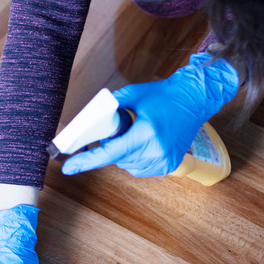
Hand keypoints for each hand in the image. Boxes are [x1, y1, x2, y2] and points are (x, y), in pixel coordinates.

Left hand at [62, 53, 238, 176]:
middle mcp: (156, 151)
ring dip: (123, 154)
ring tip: (136, 133)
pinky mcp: (169, 166)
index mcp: (146, 134)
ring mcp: (164, 161)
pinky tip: (143, 144)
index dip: (86, 161)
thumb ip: (110, 107)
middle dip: (111, 147)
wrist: (195, 99)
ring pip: (127, 166)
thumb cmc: (165, 95)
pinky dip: (135, 159)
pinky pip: (140, 169)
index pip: (109, 153)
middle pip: (116, 159)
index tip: (68, 167)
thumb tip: (89, 119)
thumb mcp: (133, 95)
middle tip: (120, 129)